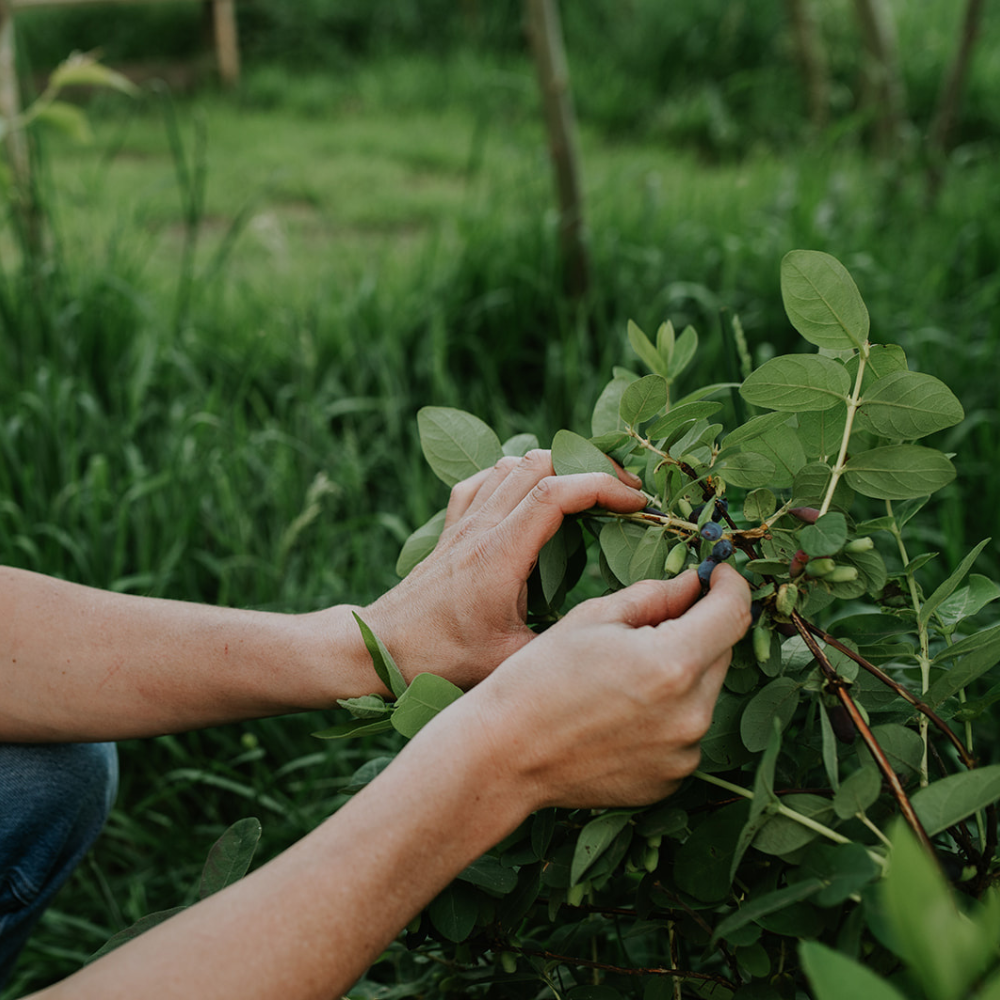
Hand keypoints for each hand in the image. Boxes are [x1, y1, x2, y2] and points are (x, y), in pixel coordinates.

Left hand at [362, 450, 645, 688]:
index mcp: (500, 553)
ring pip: (513, 464)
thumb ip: (564, 644)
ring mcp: (463, 522)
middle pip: (541, 463)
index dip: (604, 487)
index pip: (559, 493)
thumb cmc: (441, 659)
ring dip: (555, 467)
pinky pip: (484, 480)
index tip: (639, 504)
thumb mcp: (510, 662)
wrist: (378, 650)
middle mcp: (482, 526)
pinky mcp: (451, 528)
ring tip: (587, 491)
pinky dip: (515, 475)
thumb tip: (616, 630)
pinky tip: (528, 497)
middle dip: (590, 468)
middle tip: (625, 493)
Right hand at [450, 564, 751, 809]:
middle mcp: (691, 713)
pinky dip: (667, 715)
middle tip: (650, 625)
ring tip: (622, 678)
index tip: (717, 574)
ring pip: (703, 694)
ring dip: (681, 675)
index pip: (734, 613)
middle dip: (697, 630)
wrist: (504, 754)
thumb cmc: (539, 677)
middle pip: (721, 654)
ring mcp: (683, 753)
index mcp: (672, 663)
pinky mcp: (671, 780)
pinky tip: (619, 714)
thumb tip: (695, 583)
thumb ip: (655, 596)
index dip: (731, 585)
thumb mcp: (593, 618)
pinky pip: (685, 733)